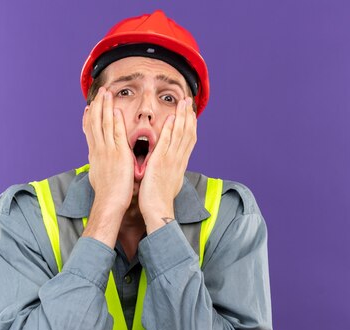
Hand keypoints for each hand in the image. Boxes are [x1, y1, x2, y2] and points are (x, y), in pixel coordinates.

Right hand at [81, 87, 132, 246]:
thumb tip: (96, 164)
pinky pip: (116, 133)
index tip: (89, 107)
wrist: (109, 202)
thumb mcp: (99, 176)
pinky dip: (115, 121)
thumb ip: (99, 166)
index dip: (89, 118)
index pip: (90, 132)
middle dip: (97, 106)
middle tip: (99, 93)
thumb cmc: (107, 194)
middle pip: (95, 123)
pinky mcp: (119, 154)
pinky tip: (115, 109)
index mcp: (95, 155)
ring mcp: (108, 151)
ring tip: (106, 93)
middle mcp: (99, 150)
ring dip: (105, 107)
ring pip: (104, 124)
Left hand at [138, 97, 196, 232]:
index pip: (189, 140)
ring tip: (183, 103)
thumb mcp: (168, 180)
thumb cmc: (159, 198)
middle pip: (188, 133)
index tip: (190, 113)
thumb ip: (169, 169)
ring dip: (182, 117)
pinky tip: (171, 118)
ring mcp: (171, 160)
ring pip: (180, 134)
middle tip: (189, 101)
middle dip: (189, 116)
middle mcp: (179, 159)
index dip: (191, 124)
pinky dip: (170, 130)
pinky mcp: (161, 162)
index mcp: (180, 163)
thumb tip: (170, 165)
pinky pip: (167, 143)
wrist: (158, 209)